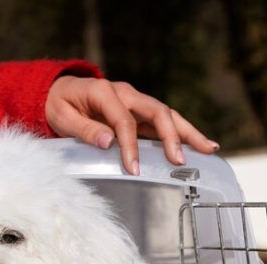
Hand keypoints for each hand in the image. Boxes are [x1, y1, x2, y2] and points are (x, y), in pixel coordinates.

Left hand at [45, 75, 218, 175]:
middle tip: (180, 161)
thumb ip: (84, 129)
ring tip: (209, 149)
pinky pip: (163, 121)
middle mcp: (125, 93)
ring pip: (167, 114)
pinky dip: (181, 132)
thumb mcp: (62, 117)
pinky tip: (198, 145)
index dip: (130, 146)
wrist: (58, 91)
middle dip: (172, 136)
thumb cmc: (59, 105)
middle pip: (157, 112)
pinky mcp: (139, 110)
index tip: (134, 169)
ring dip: (188, 132)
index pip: (124, 121)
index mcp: (104, 92)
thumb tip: (108, 142)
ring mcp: (134, 100)